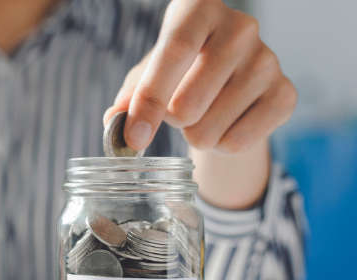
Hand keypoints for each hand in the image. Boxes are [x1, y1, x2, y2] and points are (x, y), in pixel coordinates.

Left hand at [103, 0, 296, 153]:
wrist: (230, 78)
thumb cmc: (179, 70)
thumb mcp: (148, 72)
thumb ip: (129, 95)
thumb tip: (113, 120)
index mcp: (199, 9)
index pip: (174, 52)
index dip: (150, 99)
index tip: (133, 136)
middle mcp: (240, 27)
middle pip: (187, 105)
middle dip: (171, 121)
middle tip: (178, 109)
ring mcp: (268, 60)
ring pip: (209, 131)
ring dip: (195, 135)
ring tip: (204, 113)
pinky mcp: (285, 94)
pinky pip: (236, 144)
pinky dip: (220, 147)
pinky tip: (225, 123)